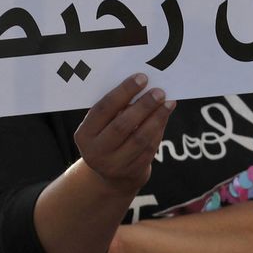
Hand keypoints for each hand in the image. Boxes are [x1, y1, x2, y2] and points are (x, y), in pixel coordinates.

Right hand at [75, 73, 174, 191]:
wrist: (111, 174)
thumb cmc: (108, 137)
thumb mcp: (102, 125)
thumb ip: (116, 108)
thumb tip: (143, 85)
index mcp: (84, 134)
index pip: (103, 109)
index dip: (123, 92)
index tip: (141, 78)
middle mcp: (95, 152)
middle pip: (122, 126)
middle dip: (143, 106)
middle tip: (159, 91)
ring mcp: (114, 165)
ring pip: (139, 139)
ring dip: (157, 118)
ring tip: (168, 103)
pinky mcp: (132, 172)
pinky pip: (150, 148)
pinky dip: (159, 130)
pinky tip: (166, 116)